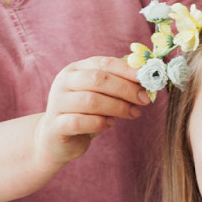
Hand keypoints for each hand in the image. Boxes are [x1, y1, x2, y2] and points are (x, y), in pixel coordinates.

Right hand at [34, 56, 150, 171]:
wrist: (55, 139)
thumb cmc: (84, 112)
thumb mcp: (100, 94)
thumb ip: (118, 84)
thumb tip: (145, 79)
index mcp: (76, 69)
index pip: (104, 63)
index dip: (127, 70)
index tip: (146, 79)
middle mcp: (64, 82)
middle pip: (98, 79)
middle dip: (125, 89)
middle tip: (144, 99)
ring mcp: (57, 103)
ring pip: (91, 101)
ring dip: (118, 107)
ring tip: (133, 113)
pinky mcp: (55, 125)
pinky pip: (80, 122)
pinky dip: (99, 123)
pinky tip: (110, 124)